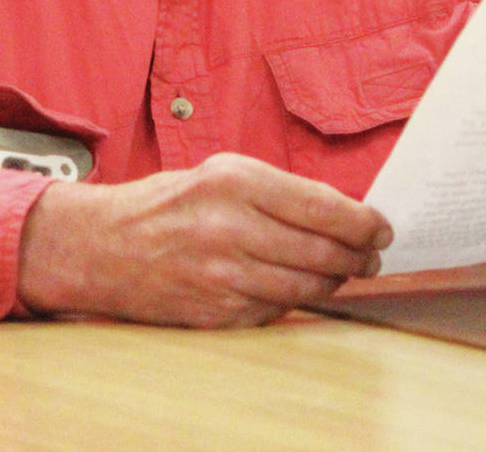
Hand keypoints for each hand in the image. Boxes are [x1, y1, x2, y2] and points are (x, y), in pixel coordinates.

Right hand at [17, 152, 391, 326]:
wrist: (103, 247)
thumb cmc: (168, 205)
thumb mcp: (220, 173)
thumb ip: (278, 191)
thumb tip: (342, 212)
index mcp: (234, 182)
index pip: (323, 207)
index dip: (363, 223)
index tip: (381, 228)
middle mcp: (230, 228)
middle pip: (323, 252)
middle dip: (358, 256)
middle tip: (371, 256)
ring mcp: (223, 276)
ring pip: (306, 288)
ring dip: (335, 281)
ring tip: (345, 272)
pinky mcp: (216, 312)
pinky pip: (276, 312)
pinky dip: (295, 302)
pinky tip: (302, 289)